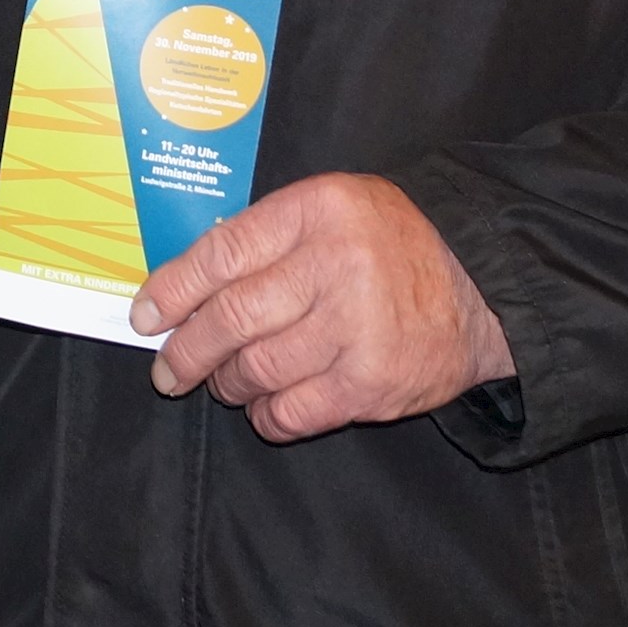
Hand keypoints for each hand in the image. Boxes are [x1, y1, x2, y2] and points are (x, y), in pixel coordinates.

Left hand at [129, 170, 515, 440]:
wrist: (483, 287)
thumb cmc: (391, 244)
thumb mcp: (331, 210)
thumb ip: (266, 236)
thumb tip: (186, 282)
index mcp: (316, 212)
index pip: (222, 253)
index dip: (172, 291)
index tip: (145, 317)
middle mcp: (335, 267)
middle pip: (232, 317)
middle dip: (187, 351)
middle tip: (168, 370)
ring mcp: (356, 329)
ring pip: (256, 368)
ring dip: (226, 383)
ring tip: (222, 383)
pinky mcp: (372, 384)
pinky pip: (292, 412)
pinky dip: (265, 416)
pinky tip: (262, 408)